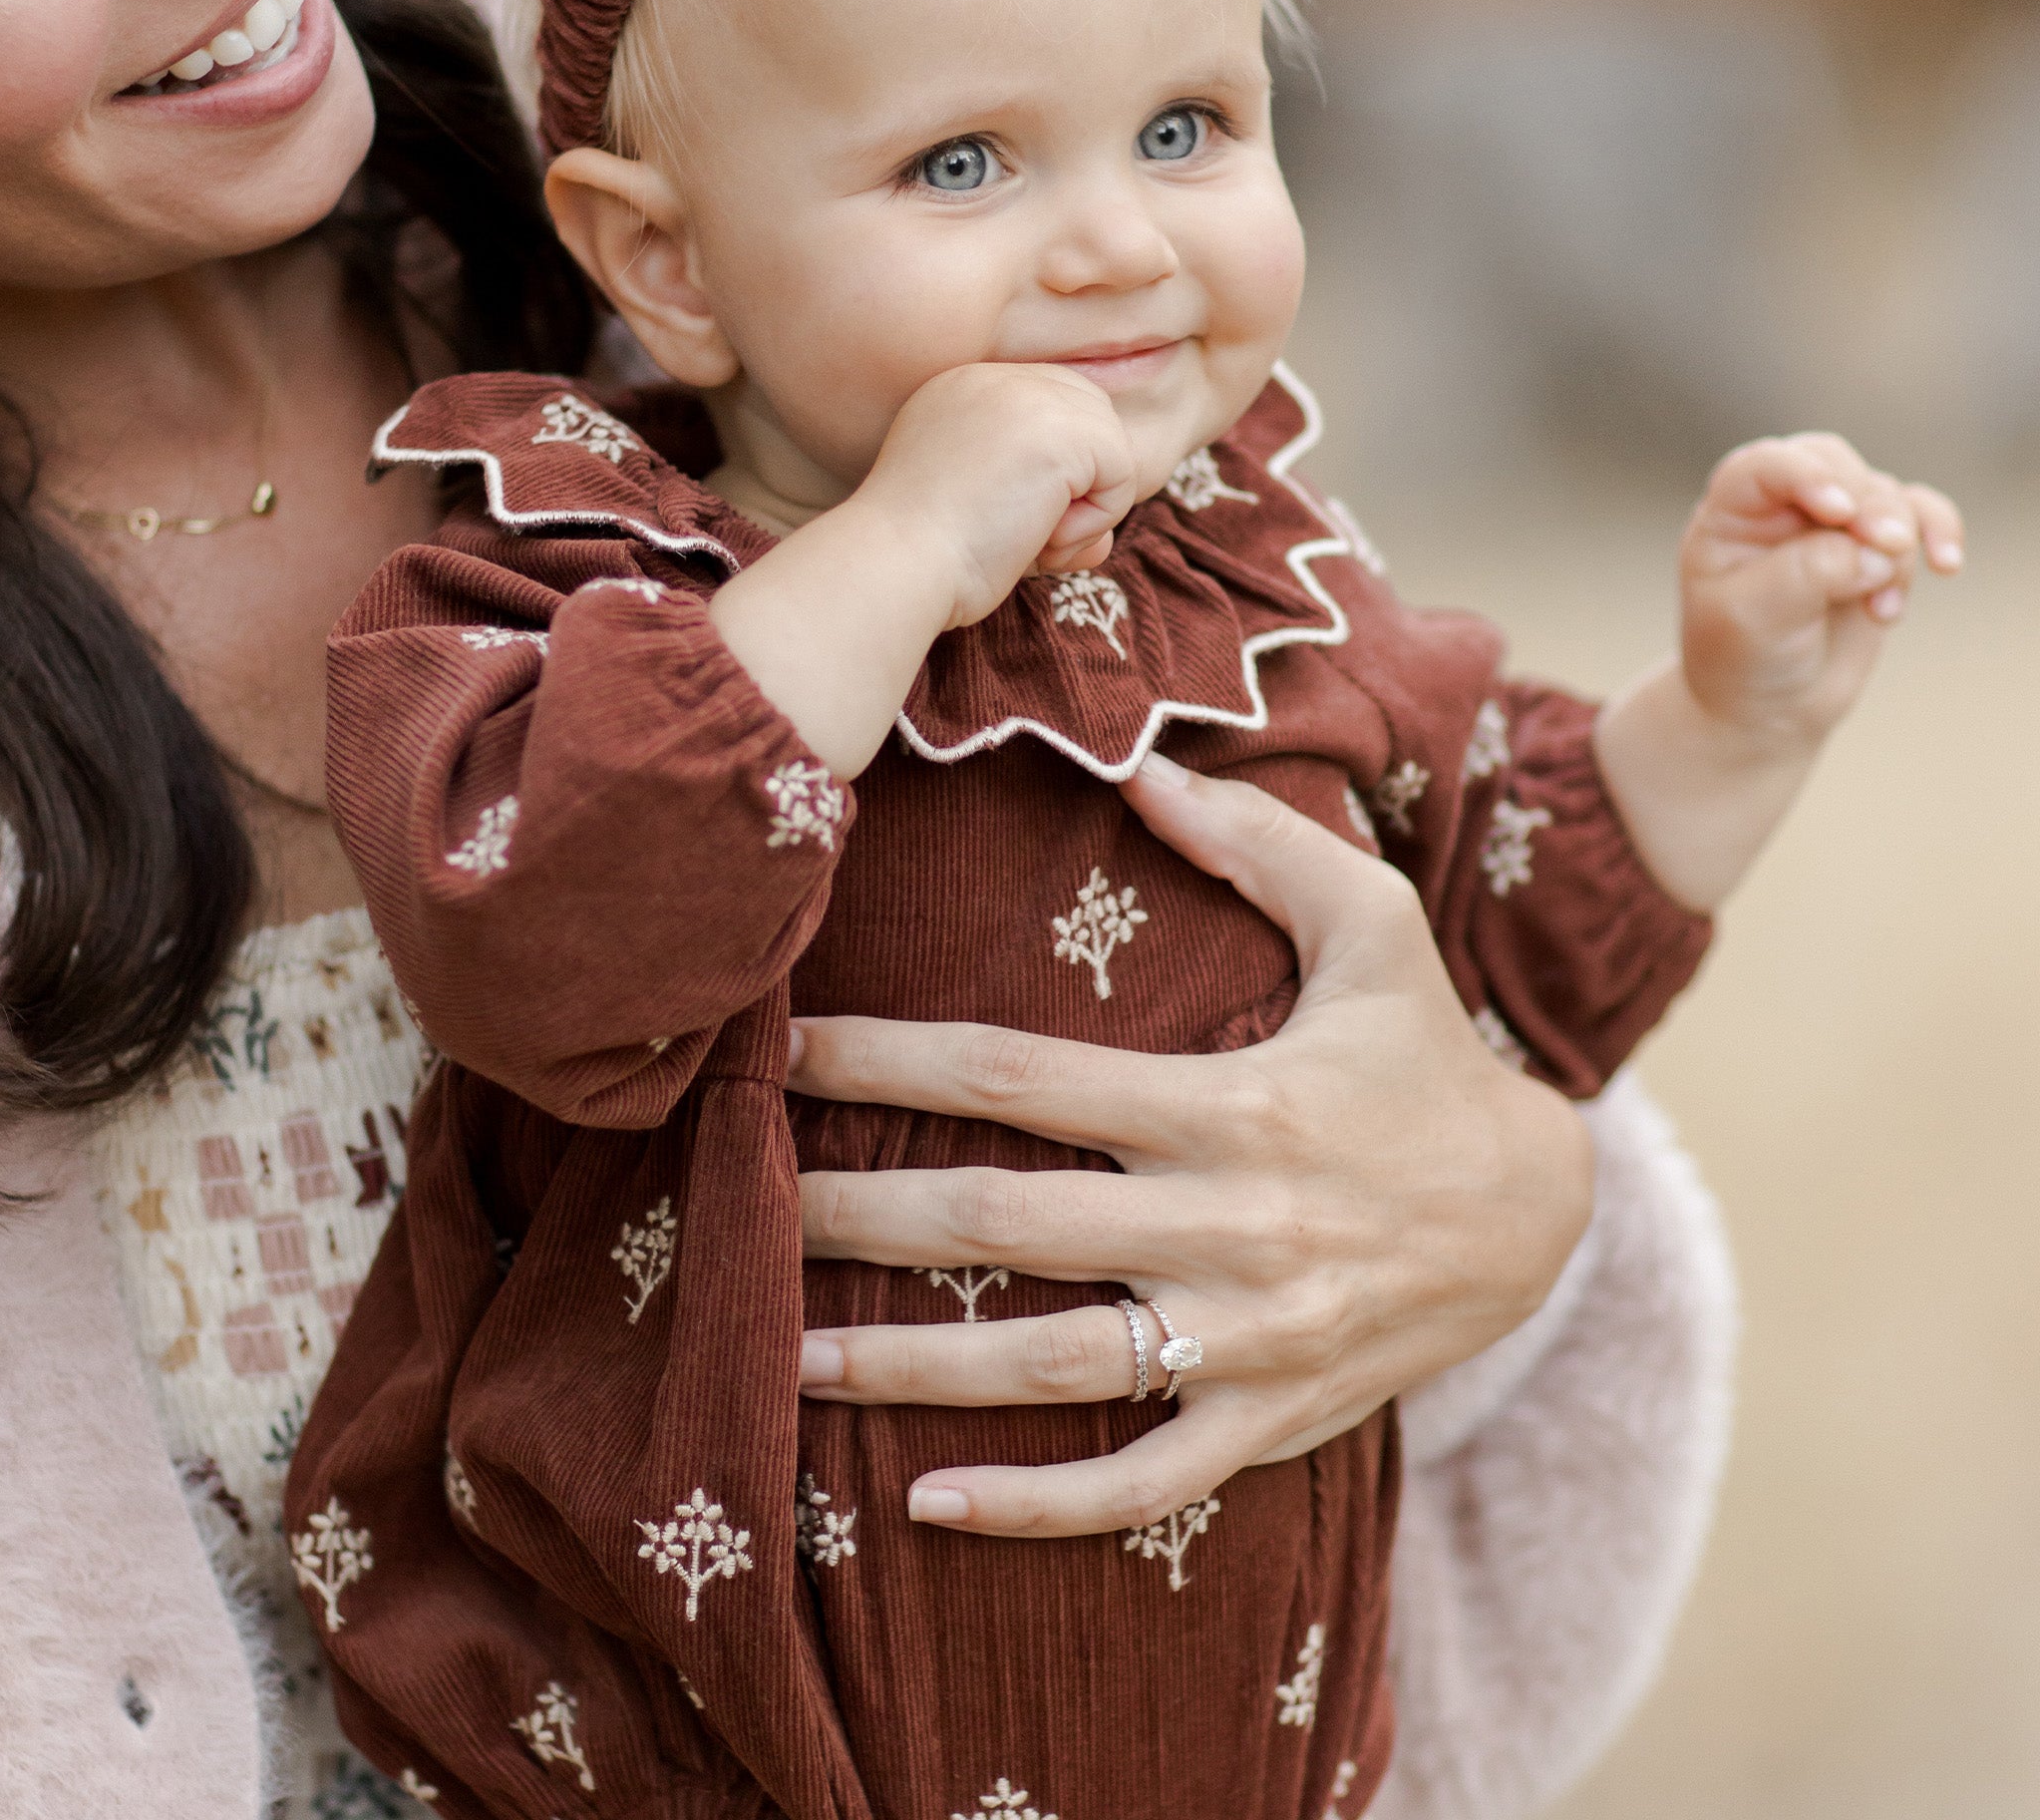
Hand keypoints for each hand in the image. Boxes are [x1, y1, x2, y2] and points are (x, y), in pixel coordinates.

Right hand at [710, 361, 1135, 776]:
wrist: (892, 564)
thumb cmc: (921, 560)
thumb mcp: (981, 518)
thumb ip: (1040, 512)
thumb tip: (1099, 543)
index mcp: (961, 390)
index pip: (1051, 411)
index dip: (1057, 475)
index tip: (1009, 524)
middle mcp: (992, 378)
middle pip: (1090, 418)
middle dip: (1080, 486)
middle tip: (1030, 537)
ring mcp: (1026, 396)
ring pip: (1109, 447)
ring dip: (1083, 512)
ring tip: (1026, 539)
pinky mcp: (1060, 430)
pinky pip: (1122, 476)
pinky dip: (1092, 523)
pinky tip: (1037, 537)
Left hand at [790, 754, 1592, 1539]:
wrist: (1542, 1213)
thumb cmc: (1428, 1053)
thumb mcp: (1375, 922)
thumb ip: (1259, 841)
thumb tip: (1140, 771)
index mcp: (1232, 1100)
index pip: (1020, 1077)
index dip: (888, 1063)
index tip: (780, 1051)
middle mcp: (1228, 1224)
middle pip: (1002, 1224)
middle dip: (856, 1216)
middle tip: (735, 1205)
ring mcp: (1247, 1339)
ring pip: (1048, 1366)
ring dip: (905, 1371)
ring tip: (779, 1363)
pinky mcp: (1269, 1423)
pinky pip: (1140, 1484)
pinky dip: (1037, 1506)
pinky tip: (926, 1504)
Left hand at [1681, 431, 1963, 744]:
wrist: (1769, 705)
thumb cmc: (1742, 655)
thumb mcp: (1754, 617)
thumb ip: (1809, 572)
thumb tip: (1879, 551)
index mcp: (1733, 511)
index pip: (1766, 466)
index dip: (1807, 476)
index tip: (1838, 511)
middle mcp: (1783, 504)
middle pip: (1837, 465)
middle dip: (1869, 504)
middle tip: (1888, 546)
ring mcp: (1834, 522)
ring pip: (1884, 495)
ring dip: (1898, 543)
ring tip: (1881, 607)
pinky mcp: (1878, 546)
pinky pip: (1922, 513)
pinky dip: (1940, 532)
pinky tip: (1946, 566)